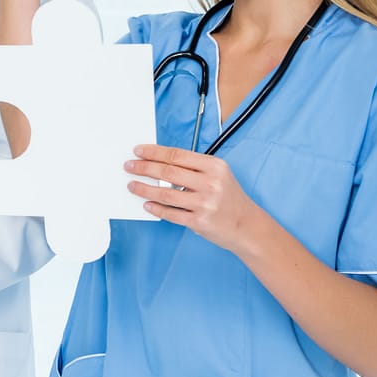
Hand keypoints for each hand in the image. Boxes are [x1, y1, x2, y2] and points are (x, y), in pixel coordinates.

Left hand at [125, 144, 264, 253]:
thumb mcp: (218, 174)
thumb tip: (159, 161)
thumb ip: (193, 167)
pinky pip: (171, 214)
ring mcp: (205, 204)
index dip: (154, 152)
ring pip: (165, 194)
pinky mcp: (200, 222)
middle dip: (144, 168)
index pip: (177, 155)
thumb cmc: (228, 197)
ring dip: (144, 189)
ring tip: (132, 185)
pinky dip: (156, 208)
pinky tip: (146, 204)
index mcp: (214, 166)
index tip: (138, 151)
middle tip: (129, 166)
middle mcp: (211, 183)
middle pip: (168, 172)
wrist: (247, 225)